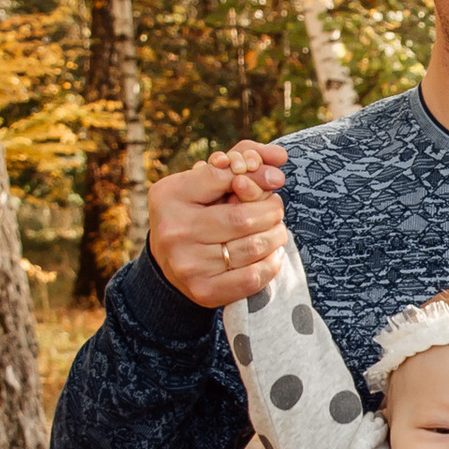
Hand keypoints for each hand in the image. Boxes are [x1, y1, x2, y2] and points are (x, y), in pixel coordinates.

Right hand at [145, 144, 290, 311]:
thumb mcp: (202, 181)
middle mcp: (175, 231)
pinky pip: (253, 277)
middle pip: (244, 217)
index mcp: (170, 196)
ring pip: (253, 247)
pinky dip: (271, 262)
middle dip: (271, 210)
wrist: (169, 261)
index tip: (272, 179)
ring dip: (275, 235)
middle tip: (275, 208)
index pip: (224, 177)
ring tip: (275, 229)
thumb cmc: (194, 211)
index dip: (256, 176)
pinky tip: (271, 252)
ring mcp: (188, 265)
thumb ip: (237, 162)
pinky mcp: (204, 291)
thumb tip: (279, 156)